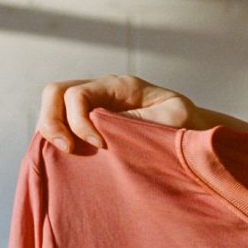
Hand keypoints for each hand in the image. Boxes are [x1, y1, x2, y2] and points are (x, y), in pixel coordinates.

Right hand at [36, 74, 198, 151]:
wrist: (195, 134)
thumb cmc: (187, 126)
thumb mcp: (172, 121)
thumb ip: (138, 122)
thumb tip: (103, 130)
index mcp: (119, 86)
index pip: (78, 93)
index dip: (79, 120)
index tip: (99, 145)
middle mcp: (100, 92)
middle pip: (55, 93)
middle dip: (53, 122)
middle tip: (69, 150)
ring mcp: (93, 107)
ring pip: (53, 108)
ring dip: (53, 132)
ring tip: (69, 156)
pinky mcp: (91, 127)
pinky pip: (63, 127)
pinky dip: (59, 142)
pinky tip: (72, 161)